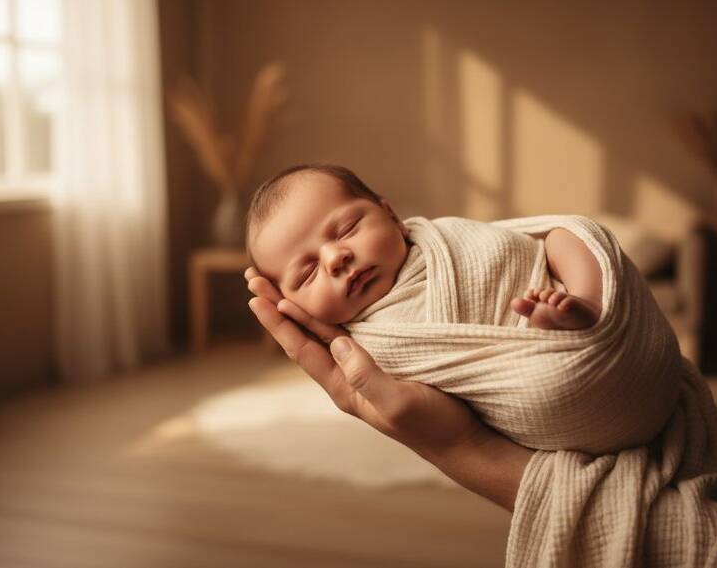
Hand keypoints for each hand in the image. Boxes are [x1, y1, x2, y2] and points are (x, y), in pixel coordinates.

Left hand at [244, 267, 517, 471]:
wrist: (463, 440)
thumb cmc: (433, 424)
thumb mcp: (397, 403)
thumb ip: (366, 376)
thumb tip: (338, 344)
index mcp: (344, 388)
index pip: (302, 349)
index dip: (279, 322)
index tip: (256, 296)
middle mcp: (348, 376)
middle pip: (304, 336)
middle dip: (278, 307)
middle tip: (253, 278)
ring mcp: (365, 367)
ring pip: (324, 331)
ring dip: (301, 305)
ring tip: (278, 283)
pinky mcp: (386, 359)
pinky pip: (350, 329)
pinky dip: (334, 309)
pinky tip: (332, 297)